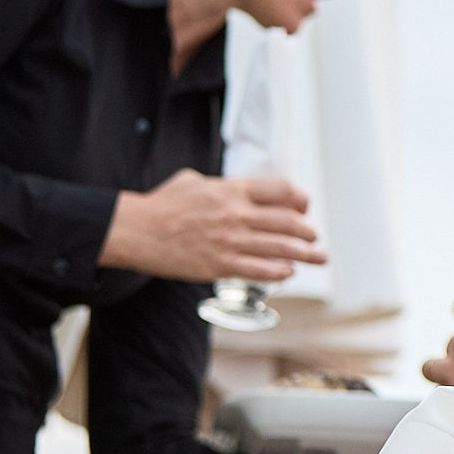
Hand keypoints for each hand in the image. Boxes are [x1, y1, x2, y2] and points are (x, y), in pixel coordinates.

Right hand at [100, 169, 325, 281]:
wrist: (135, 230)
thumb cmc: (161, 205)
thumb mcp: (193, 181)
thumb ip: (220, 185)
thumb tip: (235, 188)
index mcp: (233, 190)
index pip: (283, 191)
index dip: (300, 200)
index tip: (304, 209)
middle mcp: (237, 214)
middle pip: (289, 222)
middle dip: (309, 232)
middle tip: (315, 238)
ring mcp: (230, 240)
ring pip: (281, 248)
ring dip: (306, 255)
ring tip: (319, 258)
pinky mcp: (220, 264)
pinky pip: (260, 270)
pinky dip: (280, 272)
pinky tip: (288, 273)